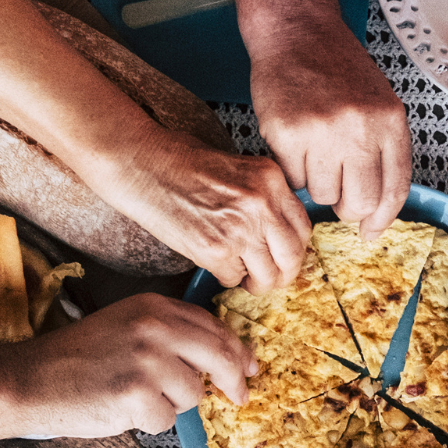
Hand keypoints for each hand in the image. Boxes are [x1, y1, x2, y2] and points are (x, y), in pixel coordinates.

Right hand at [15, 292, 258, 435]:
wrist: (30, 379)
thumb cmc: (77, 359)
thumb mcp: (126, 327)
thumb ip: (171, 334)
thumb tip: (224, 358)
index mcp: (154, 307)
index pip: (214, 327)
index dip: (237, 350)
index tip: (249, 366)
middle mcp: (155, 327)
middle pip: (220, 356)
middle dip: (234, 380)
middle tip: (239, 395)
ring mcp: (148, 360)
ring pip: (194, 394)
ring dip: (171, 404)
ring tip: (134, 395)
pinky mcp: (138, 395)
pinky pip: (168, 420)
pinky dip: (148, 423)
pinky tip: (121, 409)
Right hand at [129, 138, 311, 294]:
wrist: (144, 166)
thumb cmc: (183, 163)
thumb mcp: (240, 168)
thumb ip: (266, 196)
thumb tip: (282, 233)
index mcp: (271, 179)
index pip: (303, 227)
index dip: (296, 249)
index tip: (286, 256)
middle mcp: (261, 203)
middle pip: (292, 256)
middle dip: (284, 274)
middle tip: (271, 277)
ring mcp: (239, 228)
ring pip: (268, 275)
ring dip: (258, 283)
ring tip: (246, 279)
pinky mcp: (214, 250)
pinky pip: (233, 278)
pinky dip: (227, 277)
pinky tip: (218, 264)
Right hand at [249, 14, 411, 237]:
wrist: (298, 32)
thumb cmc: (336, 69)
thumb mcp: (378, 104)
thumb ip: (383, 151)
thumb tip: (376, 211)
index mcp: (390, 122)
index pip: (394, 189)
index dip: (382, 218)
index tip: (371, 232)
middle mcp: (361, 128)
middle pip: (359, 202)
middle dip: (347, 207)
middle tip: (336, 191)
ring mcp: (323, 131)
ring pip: (322, 195)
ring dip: (316, 183)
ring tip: (314, 151)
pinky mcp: (288, 133)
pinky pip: (293, 179)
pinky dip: (292, 170)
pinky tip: (295, 142)